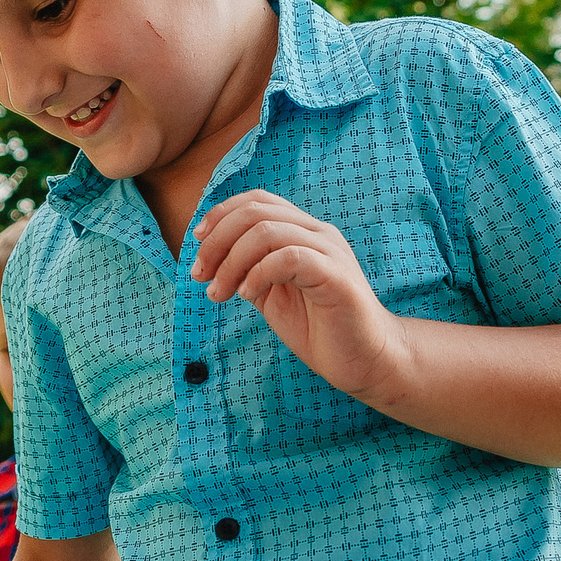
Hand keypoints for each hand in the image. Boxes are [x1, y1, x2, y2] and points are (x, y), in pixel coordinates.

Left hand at [188, 190, 398, 395]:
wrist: (363, 359)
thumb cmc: (319, 327)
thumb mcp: (272, 294)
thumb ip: (249, 271)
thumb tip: (212, 260)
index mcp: (303, 232)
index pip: (258, 200)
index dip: (221, 214)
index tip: (197, 243)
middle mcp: (318, 233)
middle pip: (256, 212)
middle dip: (217, 241)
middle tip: (200, 275)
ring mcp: (329, 251)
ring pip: (267, 232)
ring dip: (232, 262)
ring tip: (219, 292)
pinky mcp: (336, 276)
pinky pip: (289, 258)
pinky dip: (258, 273)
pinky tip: (247, 295)